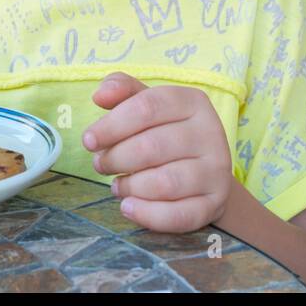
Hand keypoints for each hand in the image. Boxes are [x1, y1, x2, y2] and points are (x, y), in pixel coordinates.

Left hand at [82, 71, 233, 232]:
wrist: (206, 172)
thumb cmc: (166, 132)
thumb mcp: (148, 104)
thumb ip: (122, 91)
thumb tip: (100, 96)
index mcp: (192, 101)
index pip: (146, 107)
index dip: (111, 125)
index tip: (88, 140)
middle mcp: (210, 133)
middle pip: (151, 146)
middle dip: (116, 158)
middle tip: (101, 164)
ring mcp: (217, 170)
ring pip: (165, 183)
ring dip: (130, 187)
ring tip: (117, 185)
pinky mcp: (215, 203)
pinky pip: (179, 215)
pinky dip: (147, 214)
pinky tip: (129, 207)